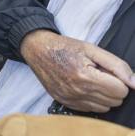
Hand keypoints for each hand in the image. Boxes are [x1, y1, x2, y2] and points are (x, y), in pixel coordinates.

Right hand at [20, 30, 134, 112]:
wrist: (38, 50)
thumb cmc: (65, 47)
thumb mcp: (92, 49)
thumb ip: (117, 65)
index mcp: (85, 76)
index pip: (121, 90)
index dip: (119, 79)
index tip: (108, 71)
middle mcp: (77, 91)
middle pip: (115, 101)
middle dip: (112, 87)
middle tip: (99, 73)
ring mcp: (70, 99)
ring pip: (105, 108)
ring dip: (103, 95)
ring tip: (91, 79)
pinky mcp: (65, 103)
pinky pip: (91, 109)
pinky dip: (92, 99)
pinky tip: (83, 86)